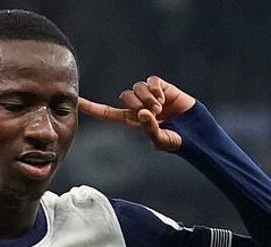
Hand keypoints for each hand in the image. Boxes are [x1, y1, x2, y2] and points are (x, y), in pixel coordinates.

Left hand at [78, 76, 195, 150]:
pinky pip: (151, 81)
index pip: (106, 112)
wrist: (195, 130)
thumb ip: (150, 129)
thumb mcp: (160, 140)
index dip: (91, 107)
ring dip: (149, 98)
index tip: (75, 101)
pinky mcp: (161, 86)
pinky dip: (157, 90)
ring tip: (161, 108)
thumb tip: (142, 113)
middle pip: (124, 96)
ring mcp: (149, 95)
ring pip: (137, 88)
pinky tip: (166, 98)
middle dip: (137, 104)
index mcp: (131, 120)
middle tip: (154, 113)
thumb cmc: (176, 140)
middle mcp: (137, 106)